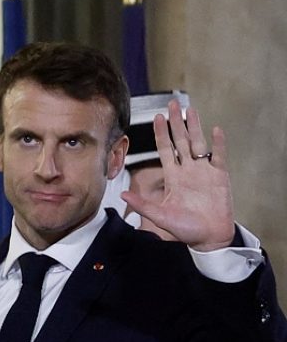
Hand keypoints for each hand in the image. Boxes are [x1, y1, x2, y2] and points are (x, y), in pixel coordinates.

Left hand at [121, 99, 234, 250]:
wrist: (208, 237)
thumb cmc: (184, 228)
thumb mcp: (159, 216)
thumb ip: (142, 204)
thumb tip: (122, 194)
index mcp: (173, 176)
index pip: (165, 149)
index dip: (161, 133)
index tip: (156, 117)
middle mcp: (188, 170)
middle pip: (181, 140)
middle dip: (176, 122)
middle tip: (172, 103)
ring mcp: (204, 171)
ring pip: (198, 143)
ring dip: (195, 127)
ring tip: (190, 110)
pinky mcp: (220, 176)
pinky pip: (219, 156)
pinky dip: (218, 144)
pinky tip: (215, 130)